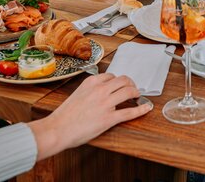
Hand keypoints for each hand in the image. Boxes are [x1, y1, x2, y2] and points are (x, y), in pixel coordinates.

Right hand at [28, 74, 151, 159]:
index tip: (121, 85)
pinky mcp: (109, 118)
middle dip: (131, 84)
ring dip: (136, 93)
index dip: (119, 81)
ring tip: (137, 96)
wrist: (58, 128)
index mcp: (91, 82)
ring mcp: (106, 103)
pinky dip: (141, 109)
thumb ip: (90, 91)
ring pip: (129, 92)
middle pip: (123, 80)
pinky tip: (147, 107)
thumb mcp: (77, 94)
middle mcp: (100, 90)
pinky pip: (130, 112)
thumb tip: (99, 92)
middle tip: (133, 89)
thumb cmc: (65, 115)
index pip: (111, 76)